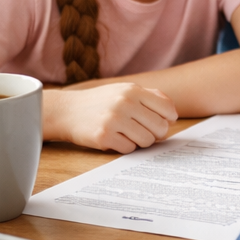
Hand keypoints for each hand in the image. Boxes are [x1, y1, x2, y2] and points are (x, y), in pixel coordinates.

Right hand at [43, 84, 178, 152]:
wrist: (67, 111)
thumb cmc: (102, 101)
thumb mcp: (125, 90)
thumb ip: (151, 96)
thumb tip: (173, 114)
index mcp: (133, 90)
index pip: (167, 108)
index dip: (169, 119)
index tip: (162, 122)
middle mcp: (124, 103)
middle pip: (160, 128)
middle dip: (155, 133)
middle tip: (145, 132)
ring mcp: (114, 120)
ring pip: (146, 141)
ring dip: (141, 141)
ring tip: (130, 135)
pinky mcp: (103, 136)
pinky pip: (129, 149)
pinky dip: (125, 147)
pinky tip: (115, 139)